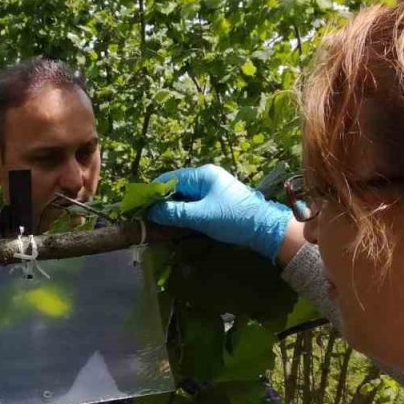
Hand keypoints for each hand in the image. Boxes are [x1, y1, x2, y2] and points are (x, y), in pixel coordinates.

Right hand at [147, 164, 291, 262]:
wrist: (265, 229)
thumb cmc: (233, 218)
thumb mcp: (201, 216)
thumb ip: (174, 213)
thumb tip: (151, 211)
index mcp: (203, 174)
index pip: (170, 179)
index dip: (153, 192)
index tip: (139, 206)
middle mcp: (206, 177)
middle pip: (176, 187)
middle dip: (161, 202)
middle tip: (147, 217)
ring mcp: (212, 189)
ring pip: (184, 197)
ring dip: (172, 209)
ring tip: (157, 222)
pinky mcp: (216, 201)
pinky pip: (193, 204)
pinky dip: (183, 213)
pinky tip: (175, 223)